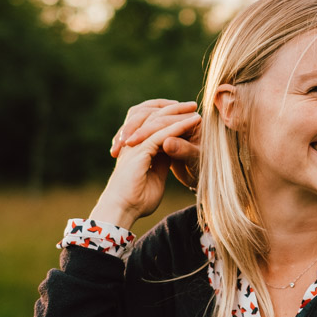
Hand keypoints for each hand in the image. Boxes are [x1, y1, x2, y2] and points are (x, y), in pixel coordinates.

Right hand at [91, 111, 201, 230]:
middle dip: (172, 108)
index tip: (186, 111)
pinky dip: (179, 126)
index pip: (150, 121)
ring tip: (193, 109)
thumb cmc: (138, 199)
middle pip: (151, 115)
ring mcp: (135, 145)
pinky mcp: (139, 152)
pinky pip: (162, 134)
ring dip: (177, 114)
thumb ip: (163, 162)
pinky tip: (192, 121)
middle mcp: (133, 142)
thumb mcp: (157, 176)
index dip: (166, 113)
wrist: (123, 212)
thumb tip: (170, 148)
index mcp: (136, 146)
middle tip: (191, 104)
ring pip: (156, 121)